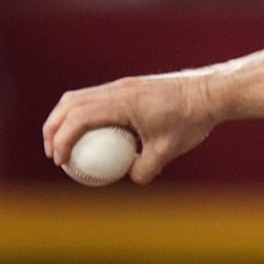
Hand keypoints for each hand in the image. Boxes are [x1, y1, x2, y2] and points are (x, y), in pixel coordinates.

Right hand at [42, 74, 216, 183]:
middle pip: (69, 104)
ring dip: (65, 119)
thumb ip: (145, 168)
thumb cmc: (191, 119)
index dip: (62, 140)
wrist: (210, 92)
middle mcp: (117, 89)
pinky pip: (95, 97)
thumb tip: (130, 177)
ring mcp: (122, 85)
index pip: (78, 118)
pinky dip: (83, 114)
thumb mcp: (168, 150)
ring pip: (80, 97)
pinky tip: (91, 136)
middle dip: (53, 128)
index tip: (60, 161)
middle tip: (53, 154)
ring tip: (63, 144)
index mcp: (121, 102)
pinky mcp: (129, 86)